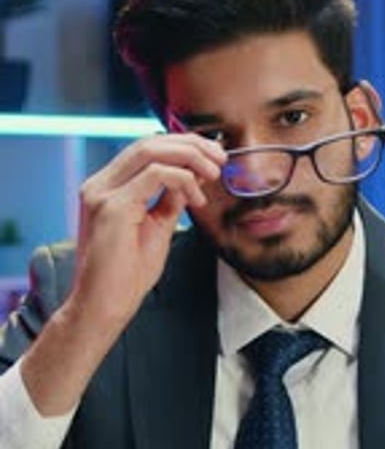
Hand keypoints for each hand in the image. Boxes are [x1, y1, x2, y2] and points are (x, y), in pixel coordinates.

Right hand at [72, 132, 225, 327]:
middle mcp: (100, 184)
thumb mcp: (157, 227)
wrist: (105, 306)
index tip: (213, 156)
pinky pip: (155, 174)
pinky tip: (197, 198)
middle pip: (148, 142)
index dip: (181, 145)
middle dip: (190, 144)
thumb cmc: (127, 275)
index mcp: (107, 187)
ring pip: (150, 150)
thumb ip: (168, 200)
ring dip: (189, 156)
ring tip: (214, 172)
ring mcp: (102, 193)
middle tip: (220, 157)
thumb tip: (190, 178)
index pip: (145, 149)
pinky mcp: (112, 206)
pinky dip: (183, 179)